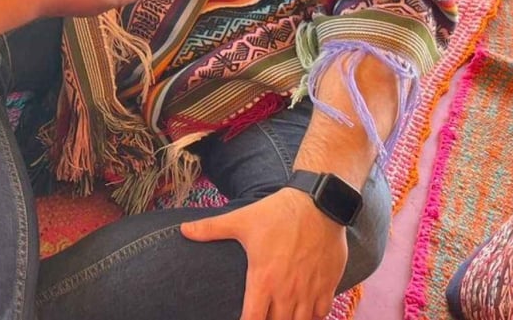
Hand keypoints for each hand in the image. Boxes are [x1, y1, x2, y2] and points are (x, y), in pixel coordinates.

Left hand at [181, 188, 348, 319]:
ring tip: (282, 314)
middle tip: (263, 313)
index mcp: (263, 279)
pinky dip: (313, 315)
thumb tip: (183, 230)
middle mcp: (287, 291)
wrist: (318, 203)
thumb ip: (211, 229)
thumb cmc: (278, 213)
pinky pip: (322, 313)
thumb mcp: (241, 219)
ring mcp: (309, 290)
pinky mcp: (328, 285)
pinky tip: (305, 310)